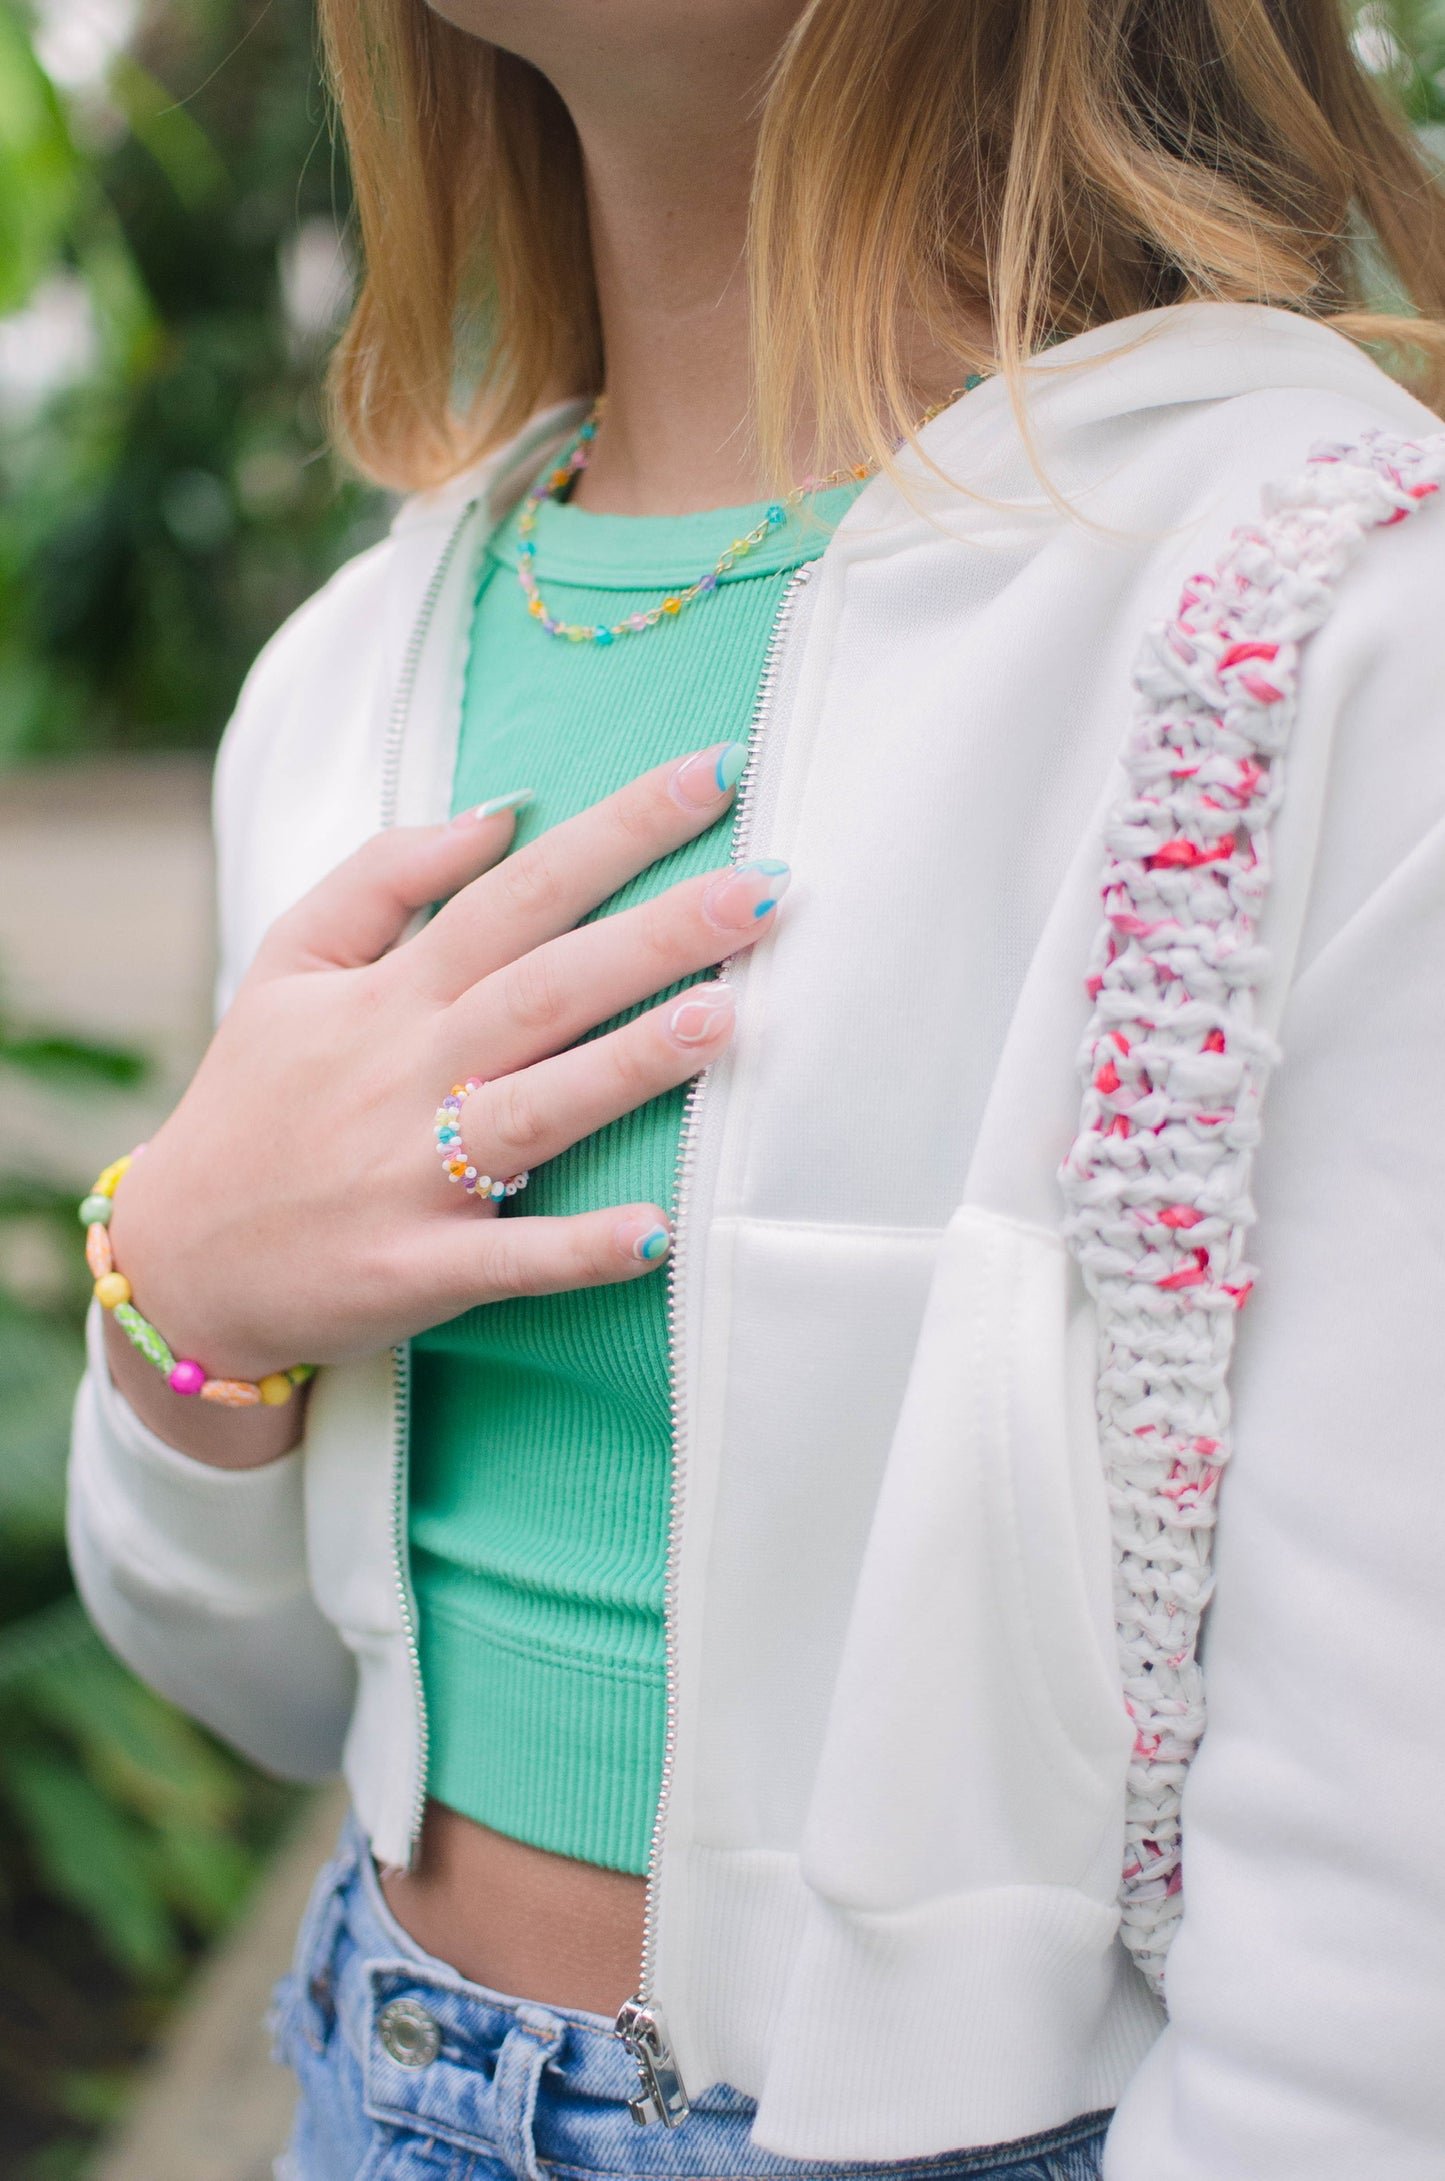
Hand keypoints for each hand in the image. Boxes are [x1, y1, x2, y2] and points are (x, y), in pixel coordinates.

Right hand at [103, 742, 786, 1465]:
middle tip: (764, 887)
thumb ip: (384, 876)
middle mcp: (412, 1074)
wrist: (182, 1260)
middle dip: (658, 933)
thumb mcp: (288, 963)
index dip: (616, 830)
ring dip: (628, 1066)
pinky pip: (510, 1261)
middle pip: (548, 987)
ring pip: (538, 1109)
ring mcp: (416, 1174)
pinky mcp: (418, 1267)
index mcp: (393, 994)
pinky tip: (656, 1234)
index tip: (712, 774)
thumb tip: (501, 811)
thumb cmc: (257, 1100)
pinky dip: (578, 1250)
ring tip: (724, 1018)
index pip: (519, 890)